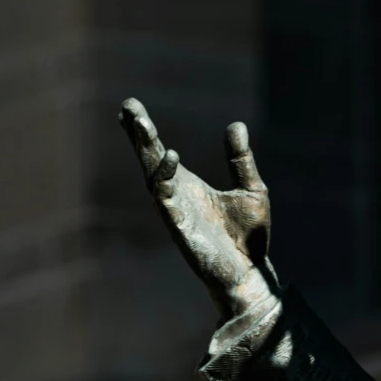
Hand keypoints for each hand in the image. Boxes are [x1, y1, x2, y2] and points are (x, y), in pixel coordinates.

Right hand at [119, 98, 275, 320]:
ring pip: (153, 177)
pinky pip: (166, 201)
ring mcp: (175, 213)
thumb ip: (240, 159)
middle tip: (128, 107)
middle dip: (138, 135)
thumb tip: (236, 125)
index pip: (159, 154)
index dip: (143, 134)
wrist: (252, 273)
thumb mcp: (251, 188)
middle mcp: (176, 197)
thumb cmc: (248, 237)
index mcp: (188, 186)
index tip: (129, 110)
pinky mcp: (180, 229)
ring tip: (144, 124)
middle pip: (150, 160)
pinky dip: (165, 179)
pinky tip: (171, 157)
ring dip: (147, 150)